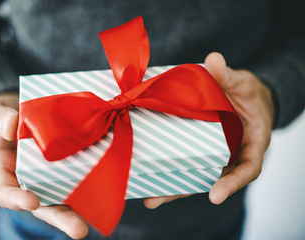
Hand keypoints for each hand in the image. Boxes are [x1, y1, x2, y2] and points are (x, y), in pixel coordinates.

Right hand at [0, 93, 87, 238]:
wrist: (22, 106)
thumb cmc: (1, 112)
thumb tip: (12, 126)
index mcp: (5, 169)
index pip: (6, 191)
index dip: (17, 200)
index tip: (31, 202)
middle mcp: (30, 176)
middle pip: (44, 203)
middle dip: (61, 218)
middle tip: (79, 230)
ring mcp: (52, 171)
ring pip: (67, 192)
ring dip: (83, 206)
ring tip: (101, 215)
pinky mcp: (71, 161)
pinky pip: (82, 171)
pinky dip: (95, 177)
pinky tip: (112, 182)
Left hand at [144, 52, 273, 207]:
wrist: (242, 96)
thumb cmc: (248, 93)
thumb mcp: (243, 83)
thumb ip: (230, 76)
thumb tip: (213, 61)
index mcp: (250, 145)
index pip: (246, 169)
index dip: (232, 183)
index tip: (216, 194)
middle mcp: (229, 155)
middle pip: (209, 179)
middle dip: (183, 191)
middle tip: (155, 201)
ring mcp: (211, 153)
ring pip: (193, 173)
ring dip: (170, 186)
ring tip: (145, 197)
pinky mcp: (195, 146)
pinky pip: (183, 157)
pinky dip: (167, 164)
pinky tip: (145, 168)